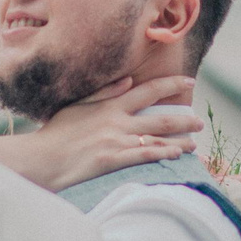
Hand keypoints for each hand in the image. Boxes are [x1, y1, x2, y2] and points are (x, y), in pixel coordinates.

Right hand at [32, 75, 202, 189]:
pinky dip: (163, 155)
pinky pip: (144, 156)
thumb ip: (104, 92)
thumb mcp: (77, 106)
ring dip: (179, 142)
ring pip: (157, 139)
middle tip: (200, 122)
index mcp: (110, 105)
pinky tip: (176, 157)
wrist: (41, 158)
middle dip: (185, 120)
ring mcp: (115, 141)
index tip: (189, 82)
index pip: (148, 90)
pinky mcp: (112, 160)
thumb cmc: (55, 134)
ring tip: (193, 145)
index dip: (172, 85)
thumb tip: (127, 80)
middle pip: (160, 118)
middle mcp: (117, 121)